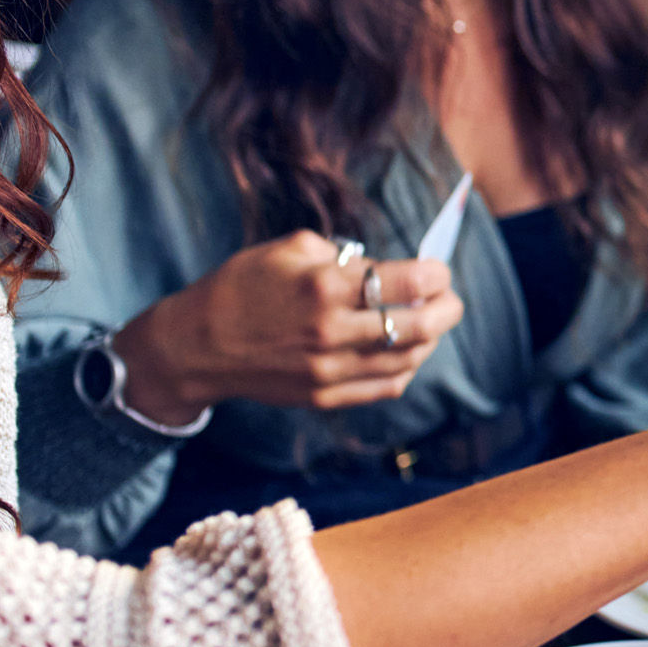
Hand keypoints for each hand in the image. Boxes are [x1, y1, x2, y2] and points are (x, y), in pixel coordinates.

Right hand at [112, 231, 463, 425]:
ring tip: (431, 321)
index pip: (406, 284)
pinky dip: (407, 367)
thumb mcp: (290, 249)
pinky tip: (407, 351)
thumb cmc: (241, 286)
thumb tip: (386, 269)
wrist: (196, 346)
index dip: (435, 275)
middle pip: (417, 326)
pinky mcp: (324, 397)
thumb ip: (345, 257)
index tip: (439, 269)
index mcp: (324, 288)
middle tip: (450, 297)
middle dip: (446, 308)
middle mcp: (332, 333)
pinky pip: (385, 387)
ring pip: (407, 360)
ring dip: (430, 339)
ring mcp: (329, 371)